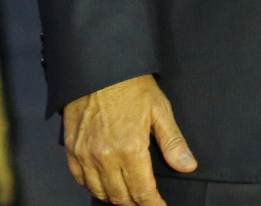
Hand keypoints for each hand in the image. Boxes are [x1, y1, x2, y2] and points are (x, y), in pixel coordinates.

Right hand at [63, 74, 197, 203]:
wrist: (99, 67)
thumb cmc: (130, 85)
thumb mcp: (159, 110)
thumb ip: (173, 142)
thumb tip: (188, 166)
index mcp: (131, 149)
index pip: (143, 192)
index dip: (153, 204)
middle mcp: (106, 157)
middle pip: (121, 197)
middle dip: (135, 203)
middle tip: (145, 200)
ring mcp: (86, 154)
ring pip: (100, 192)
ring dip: (115, 197)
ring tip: (127, 194)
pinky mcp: (72, 149)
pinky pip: (80, 179)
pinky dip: (92, 186)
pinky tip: (103, 183)